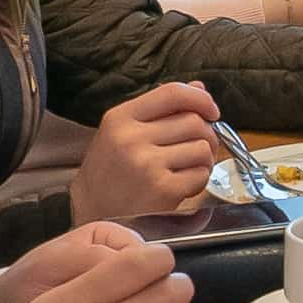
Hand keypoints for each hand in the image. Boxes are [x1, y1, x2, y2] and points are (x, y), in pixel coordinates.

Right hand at [66, 80, 228, 225]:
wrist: (91, 214)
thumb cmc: (109, 172)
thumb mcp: (121, 132)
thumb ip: (159, 109)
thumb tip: (199, 87)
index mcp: (120, 118)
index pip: (172, 93)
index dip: (200, 99)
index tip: (211, 111)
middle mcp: (132, 138)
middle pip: (193, 121)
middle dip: (206, 134)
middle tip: (198, 148)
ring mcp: (147, 164)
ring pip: (202, 148)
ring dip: (204, 159)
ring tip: (187, 168)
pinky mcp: (162, 190)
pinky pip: (201, 174)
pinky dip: (199, 179)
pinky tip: (183, 185)